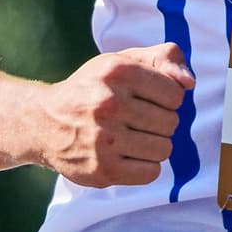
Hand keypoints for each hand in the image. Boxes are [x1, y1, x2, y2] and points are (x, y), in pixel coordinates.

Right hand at [34, 46, 190, 186]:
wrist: (42, 123)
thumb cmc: (91, 89)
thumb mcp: (122, 61)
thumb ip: (163, 58)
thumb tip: (188, 84)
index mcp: (117, 72)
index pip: (175, 94)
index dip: (167, 99)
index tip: (147, 100)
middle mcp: (109, 104)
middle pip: (171, 123)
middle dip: (160, 123)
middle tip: (137, 122)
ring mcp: (103, 139)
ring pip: (164, 149)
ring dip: (154, 145)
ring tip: (134, 139)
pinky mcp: (101, 169)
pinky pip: (151, 173)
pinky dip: (145, 166)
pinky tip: (128, 156)